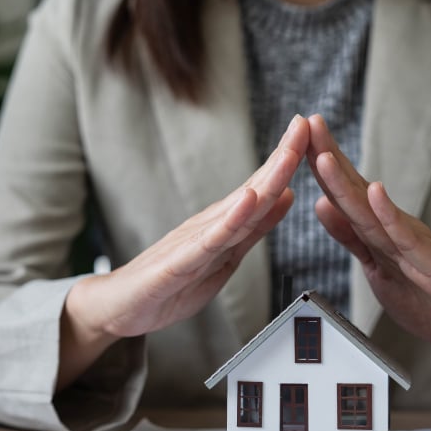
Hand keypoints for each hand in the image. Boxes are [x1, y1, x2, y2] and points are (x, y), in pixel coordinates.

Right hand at [57, 115, 309, 389]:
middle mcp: (209, 224)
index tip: (310, 132)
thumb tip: (287, 196)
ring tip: (288, 152)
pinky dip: (231, 219)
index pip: (260, 189)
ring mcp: (193, 241)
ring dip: (264, 178)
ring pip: (237, 209)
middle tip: (305, 124)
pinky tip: (248, 199)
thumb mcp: (226, 257)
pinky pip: (209, 240)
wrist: (120, 306)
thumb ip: (254, 229)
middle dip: (282, 157)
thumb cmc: (171, 283)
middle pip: (253, 189)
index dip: (286, 161)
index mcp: (223, 225)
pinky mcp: (178, 263)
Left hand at [306, 114, 430, 381]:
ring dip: (347, 182)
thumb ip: (349, 235)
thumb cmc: (422, 292)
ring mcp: (412, 243)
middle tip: (310, 125)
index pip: (344, 192)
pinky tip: (375, 192)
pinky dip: (388, 215)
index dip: (320, 166)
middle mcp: (393, 227)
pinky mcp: (430, 264)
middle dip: (329, 158)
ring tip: (325, 156)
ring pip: (372, 210)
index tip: (299, 138)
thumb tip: (320, 205)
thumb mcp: (374, 263)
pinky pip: (405, 238)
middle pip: (354, 190)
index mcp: (378, 228)